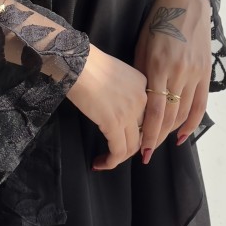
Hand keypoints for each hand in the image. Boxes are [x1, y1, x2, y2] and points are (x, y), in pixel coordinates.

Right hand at [66, 43, 146, 170]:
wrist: (77, 62)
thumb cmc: (87, 64)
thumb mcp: (114, 74)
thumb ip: (121, 90)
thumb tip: (113, 110)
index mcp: (144, 85)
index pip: (148, 117)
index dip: (140, 133)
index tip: (128, 142)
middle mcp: (143, 99)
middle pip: (143, 133)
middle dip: (130, 148)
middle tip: (115, 154)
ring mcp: (130, 111)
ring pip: (132, 146)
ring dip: (118, 158)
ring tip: (105, 161)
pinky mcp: (114, 122)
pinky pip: (118, 151)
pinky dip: (110, 161)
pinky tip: (99, 163)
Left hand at [133, 0, 211, 163]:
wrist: (186, 3)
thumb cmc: (157, 23)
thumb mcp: (142, 47)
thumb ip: (142, 76)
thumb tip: (139, 103)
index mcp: (159, 67)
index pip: (154, 111)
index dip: (147, 134)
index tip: (138, 150)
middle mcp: (179, 73)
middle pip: (169, 117)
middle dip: (156, 138)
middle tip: (144, 154)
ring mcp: (195, 74)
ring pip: (184, 113)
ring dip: (170, 133)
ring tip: (157, 145)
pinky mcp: (206, 73)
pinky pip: (200, 104)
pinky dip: (191, 123)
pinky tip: (181, 136)